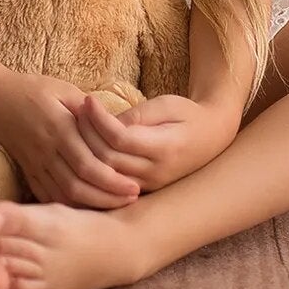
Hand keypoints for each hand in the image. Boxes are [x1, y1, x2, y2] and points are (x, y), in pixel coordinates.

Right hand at [0, 69, 142, 208]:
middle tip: (132, 199)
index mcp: (58, 128)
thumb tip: (118, 127)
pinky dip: (67, 205)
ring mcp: (34, 163)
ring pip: (62, 195)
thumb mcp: (63, 89)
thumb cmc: (31, 89)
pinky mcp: (27, 171)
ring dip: (91, 204)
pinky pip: (47, 195)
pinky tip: (87, 207)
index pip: (88, 164)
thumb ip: (89, 111)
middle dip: (108, 196)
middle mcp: (46, 150)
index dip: (113, 179)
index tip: (135, 186)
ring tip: (115, 206)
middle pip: (78, 185)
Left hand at [72, 93, 238, 192]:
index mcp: (165, 148)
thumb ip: (138, 114)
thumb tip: (106, 122)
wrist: (211, 138)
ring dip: (87, 151)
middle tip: (76, 111)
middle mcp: (156, 172)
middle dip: (87, 134)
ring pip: (106, 175)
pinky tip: (83, 150)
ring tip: (78, 127)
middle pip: (108, 158)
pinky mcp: (143, 189)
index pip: (120, 138)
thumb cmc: (188, 115)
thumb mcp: (167, 105)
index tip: (88, 99)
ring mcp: (149, 185)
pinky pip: (110, 185)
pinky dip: (94, 169)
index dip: (99, 119)